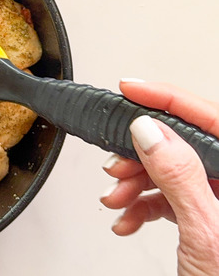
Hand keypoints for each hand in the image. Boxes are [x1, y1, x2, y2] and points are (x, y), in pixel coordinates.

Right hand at [100, 79, 218, 274]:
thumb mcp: (205, 233)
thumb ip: (180, 176)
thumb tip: (151, 132)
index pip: (208, 117)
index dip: (166, 98)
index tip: (130, 89)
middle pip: (185, 144)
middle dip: (140, 154)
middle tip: (114, 164)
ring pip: (173, 171)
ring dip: (136, 183)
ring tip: (117, 200)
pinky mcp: (210, 219)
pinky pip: (172, 197)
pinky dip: (144, 205)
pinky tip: (128, 217)